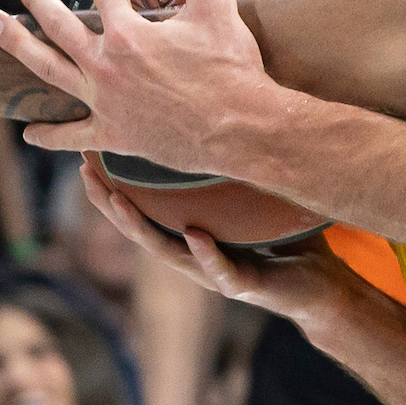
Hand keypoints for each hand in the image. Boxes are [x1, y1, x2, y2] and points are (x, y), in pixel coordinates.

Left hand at [0, 0, 280, 169]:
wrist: (240, 130)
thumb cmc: (231, 68)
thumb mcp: (216, 4)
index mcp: (127, 34)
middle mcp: (105, 67)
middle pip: (58, 27)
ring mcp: (105, 103)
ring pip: (47, 70)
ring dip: (17, 46)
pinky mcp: (115, 135)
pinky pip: (73, 136)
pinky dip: (50, 135)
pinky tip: (29, 132)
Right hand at [80, 160, 364, 331]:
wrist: (320, 288)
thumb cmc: (286, 241)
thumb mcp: (256, 201)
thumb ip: (237, 172)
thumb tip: (228, 116)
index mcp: (190, 236)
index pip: (144, 210)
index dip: (113, 187)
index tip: (88, 157)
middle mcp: (194, 256)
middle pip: (141, 230)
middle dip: (109, 203)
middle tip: (85, 174)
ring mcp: (216, 274)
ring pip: (169, 253)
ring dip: (141, 228)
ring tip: (119, 202)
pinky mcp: (245, 287)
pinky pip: (222, 271)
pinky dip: (206, 254)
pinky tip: (192, 236)